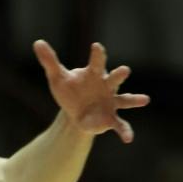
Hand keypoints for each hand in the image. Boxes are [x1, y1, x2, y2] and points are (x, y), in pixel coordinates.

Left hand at [32, 38, 149, 143]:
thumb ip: (50, 61)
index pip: (96, 62)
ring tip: (145, 99)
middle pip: (115, 78)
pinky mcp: (111, 118)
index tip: (96, 47)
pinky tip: (128, 138)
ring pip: (125, 99)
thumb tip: (37, 43)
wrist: (75, 112)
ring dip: (134, 99)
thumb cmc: (69, 90)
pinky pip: (121, 125)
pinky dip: (125, 131)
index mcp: (94, 74)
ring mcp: (111, 102)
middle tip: (125, 70)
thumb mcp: (57, 77)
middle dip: (119, 75)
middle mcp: (107, 86)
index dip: (97, 55)